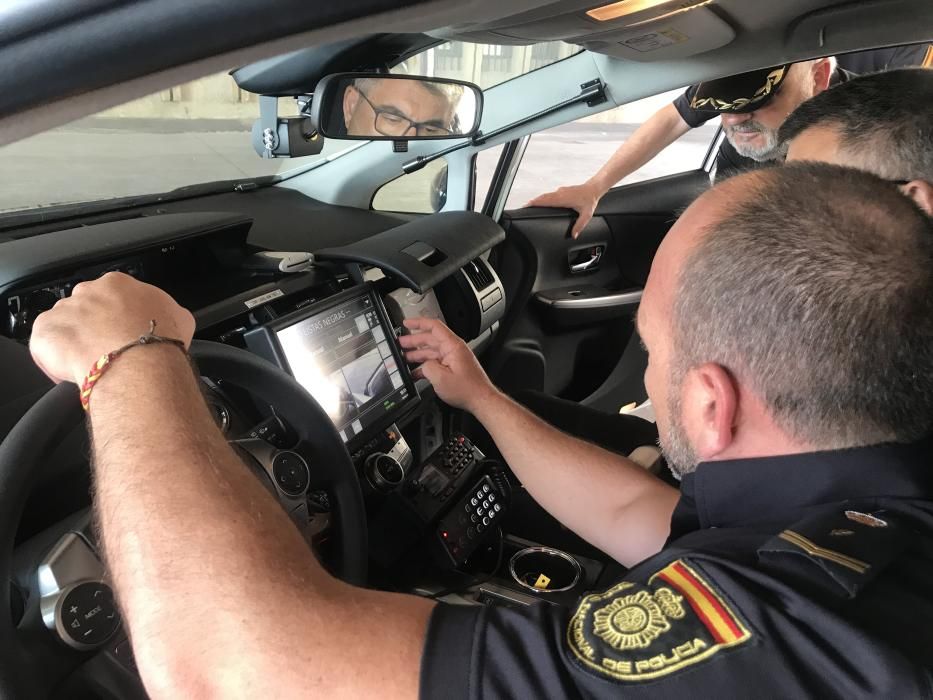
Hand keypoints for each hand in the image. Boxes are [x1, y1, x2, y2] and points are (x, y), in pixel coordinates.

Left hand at [30, 272, 194, 384]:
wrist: (138, 363)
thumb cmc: (159, 341)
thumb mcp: (180, 318)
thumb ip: (167, 312)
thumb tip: (169, 320)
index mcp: (118, 284)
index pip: (113, 296)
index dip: (119, 317)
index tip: (124, 333)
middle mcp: (88, 291)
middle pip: (86, 308)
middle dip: (94, 328)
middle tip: (109, 350)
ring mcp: (64, 310)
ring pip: (65, 326)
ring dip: (75, 343)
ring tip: (93, 364)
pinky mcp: (45, 331)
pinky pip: (45, 346)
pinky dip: (56, 359)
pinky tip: (75, 371)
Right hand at [398, 317, 498, 413]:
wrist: (481, 400)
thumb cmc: (468, 390)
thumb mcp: (440, 378)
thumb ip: (427, 367)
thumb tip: (422, 366)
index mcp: (453, 346)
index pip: (434, 327)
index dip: (418, 323)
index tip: (407, 323)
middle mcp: (453, 349)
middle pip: (430, 339)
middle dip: (413, 340)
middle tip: (400, 343)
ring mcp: (453, 358)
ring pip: (431, 352)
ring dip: (417, 354)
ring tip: (404, 358)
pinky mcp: (453, 368)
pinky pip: (436, 362)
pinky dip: (425, 366)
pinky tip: (415, 373)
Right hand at [525, 181, 602, 238]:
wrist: (593, 189)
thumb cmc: (590, 200)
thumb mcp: (587, 215)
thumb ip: (580, 225)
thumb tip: (574, 235)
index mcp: (563, 199)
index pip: (546, 200)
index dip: (536, 203)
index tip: (527, 205)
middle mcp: (560, 193)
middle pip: (542, 197)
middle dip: (532, 202)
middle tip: (524, 207)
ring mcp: (560, 191)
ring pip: (545, 195)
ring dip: (537, 199)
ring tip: (529, 205)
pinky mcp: (561, 191)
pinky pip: (549, 194)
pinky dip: (543, 198)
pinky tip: (541, 202)